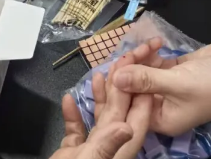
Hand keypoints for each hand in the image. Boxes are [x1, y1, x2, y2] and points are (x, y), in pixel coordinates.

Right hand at [51, 43, 157, 158]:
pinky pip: (77, 129)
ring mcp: (91, 150)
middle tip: (121, 61)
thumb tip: (126, 125)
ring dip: (100, 96)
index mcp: (117, 151)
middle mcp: (108, 148)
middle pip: (118, 113)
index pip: (134, 119)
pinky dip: (74, 113)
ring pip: (100, 118)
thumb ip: (107, 144)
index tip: (142, 68)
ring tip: (98, 74)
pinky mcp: (73, 152)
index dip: (140, 92)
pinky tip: (68, 99)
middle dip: (119, 86)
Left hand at [112, 38, 210, 135]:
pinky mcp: (173, 71)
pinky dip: (151, 53)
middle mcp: (162, 106)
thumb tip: (116, 79)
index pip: (130, 107)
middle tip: (131, 52)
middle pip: (133, 88)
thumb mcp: (177, 83)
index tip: (116, 66)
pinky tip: (155, 42)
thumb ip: (145, 80)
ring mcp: (167, 88)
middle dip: (129, 69)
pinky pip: (154, 63)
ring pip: (142, 72)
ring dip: (140, 57)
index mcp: (162, 120)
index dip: (119, 87)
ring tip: (148, 45)